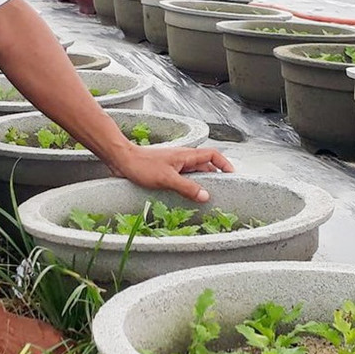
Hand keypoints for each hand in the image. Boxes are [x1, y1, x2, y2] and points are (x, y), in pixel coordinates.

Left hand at [112, 144, 235, 202]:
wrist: (122, 160)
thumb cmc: (143, 166)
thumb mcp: (167, 178)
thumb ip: (187, 187)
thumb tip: (206, 196)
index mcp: (187, 155)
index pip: (212, 155)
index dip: (224, 163)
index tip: (232, 175)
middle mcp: (183, 159)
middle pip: (205, 167)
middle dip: (214, 178)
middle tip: (221, 192)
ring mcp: (174, 165)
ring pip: (194, 174)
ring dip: (200, 184)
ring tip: (206, 198)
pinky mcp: (166, 172)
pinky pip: (183, 179)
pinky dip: (188, 187)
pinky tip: (187, 197)